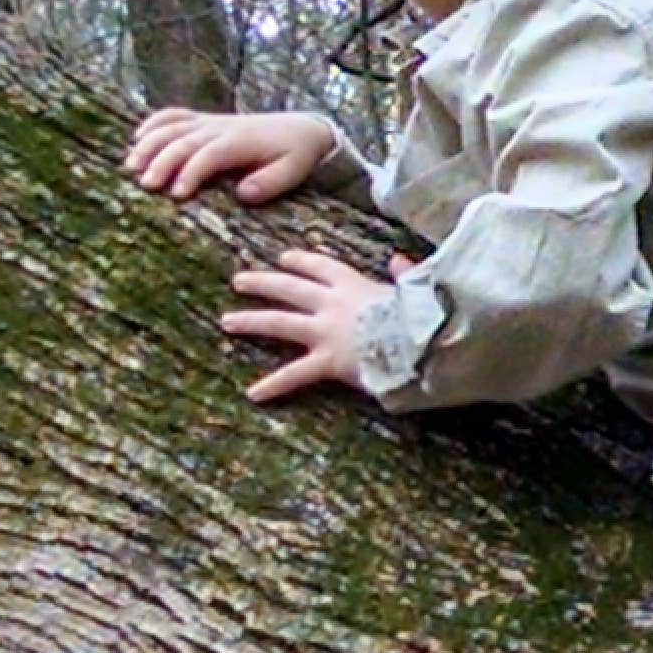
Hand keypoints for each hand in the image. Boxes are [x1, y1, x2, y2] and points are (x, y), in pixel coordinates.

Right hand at [124, 108, 342, 202]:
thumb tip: (242, 194)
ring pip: (171, 126)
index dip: (189, 173)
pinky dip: (153, 122)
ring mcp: (209, 122)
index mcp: (239, 143)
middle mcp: (219, 128)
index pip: (207, 156)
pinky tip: (136, 138)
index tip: (176, 195)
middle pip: (181, 141)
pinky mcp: (205, 120)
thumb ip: (270, 183)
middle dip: (160, 162)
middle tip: (145, 186)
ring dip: (148, 144)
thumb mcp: (293, 172)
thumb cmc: (296, 155)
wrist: (302, 128)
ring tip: (130, 166)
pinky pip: (174, 114)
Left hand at [221, 249, 413, 403]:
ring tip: (227, 322)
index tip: (283, 259)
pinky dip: (274, 385)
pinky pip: (296, 374)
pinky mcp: (328, 361)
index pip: (321, 267)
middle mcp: (332, 305)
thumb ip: (406, 273)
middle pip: (289, 288)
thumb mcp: (416, 289)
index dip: (301, 261)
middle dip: (262, 282)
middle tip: (238, 281)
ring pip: (279, 323)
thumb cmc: (425, 316)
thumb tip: (399, 260)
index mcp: (354, 286)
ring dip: (251, 321)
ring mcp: (326, 332)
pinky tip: (253, 393)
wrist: (423, 342)